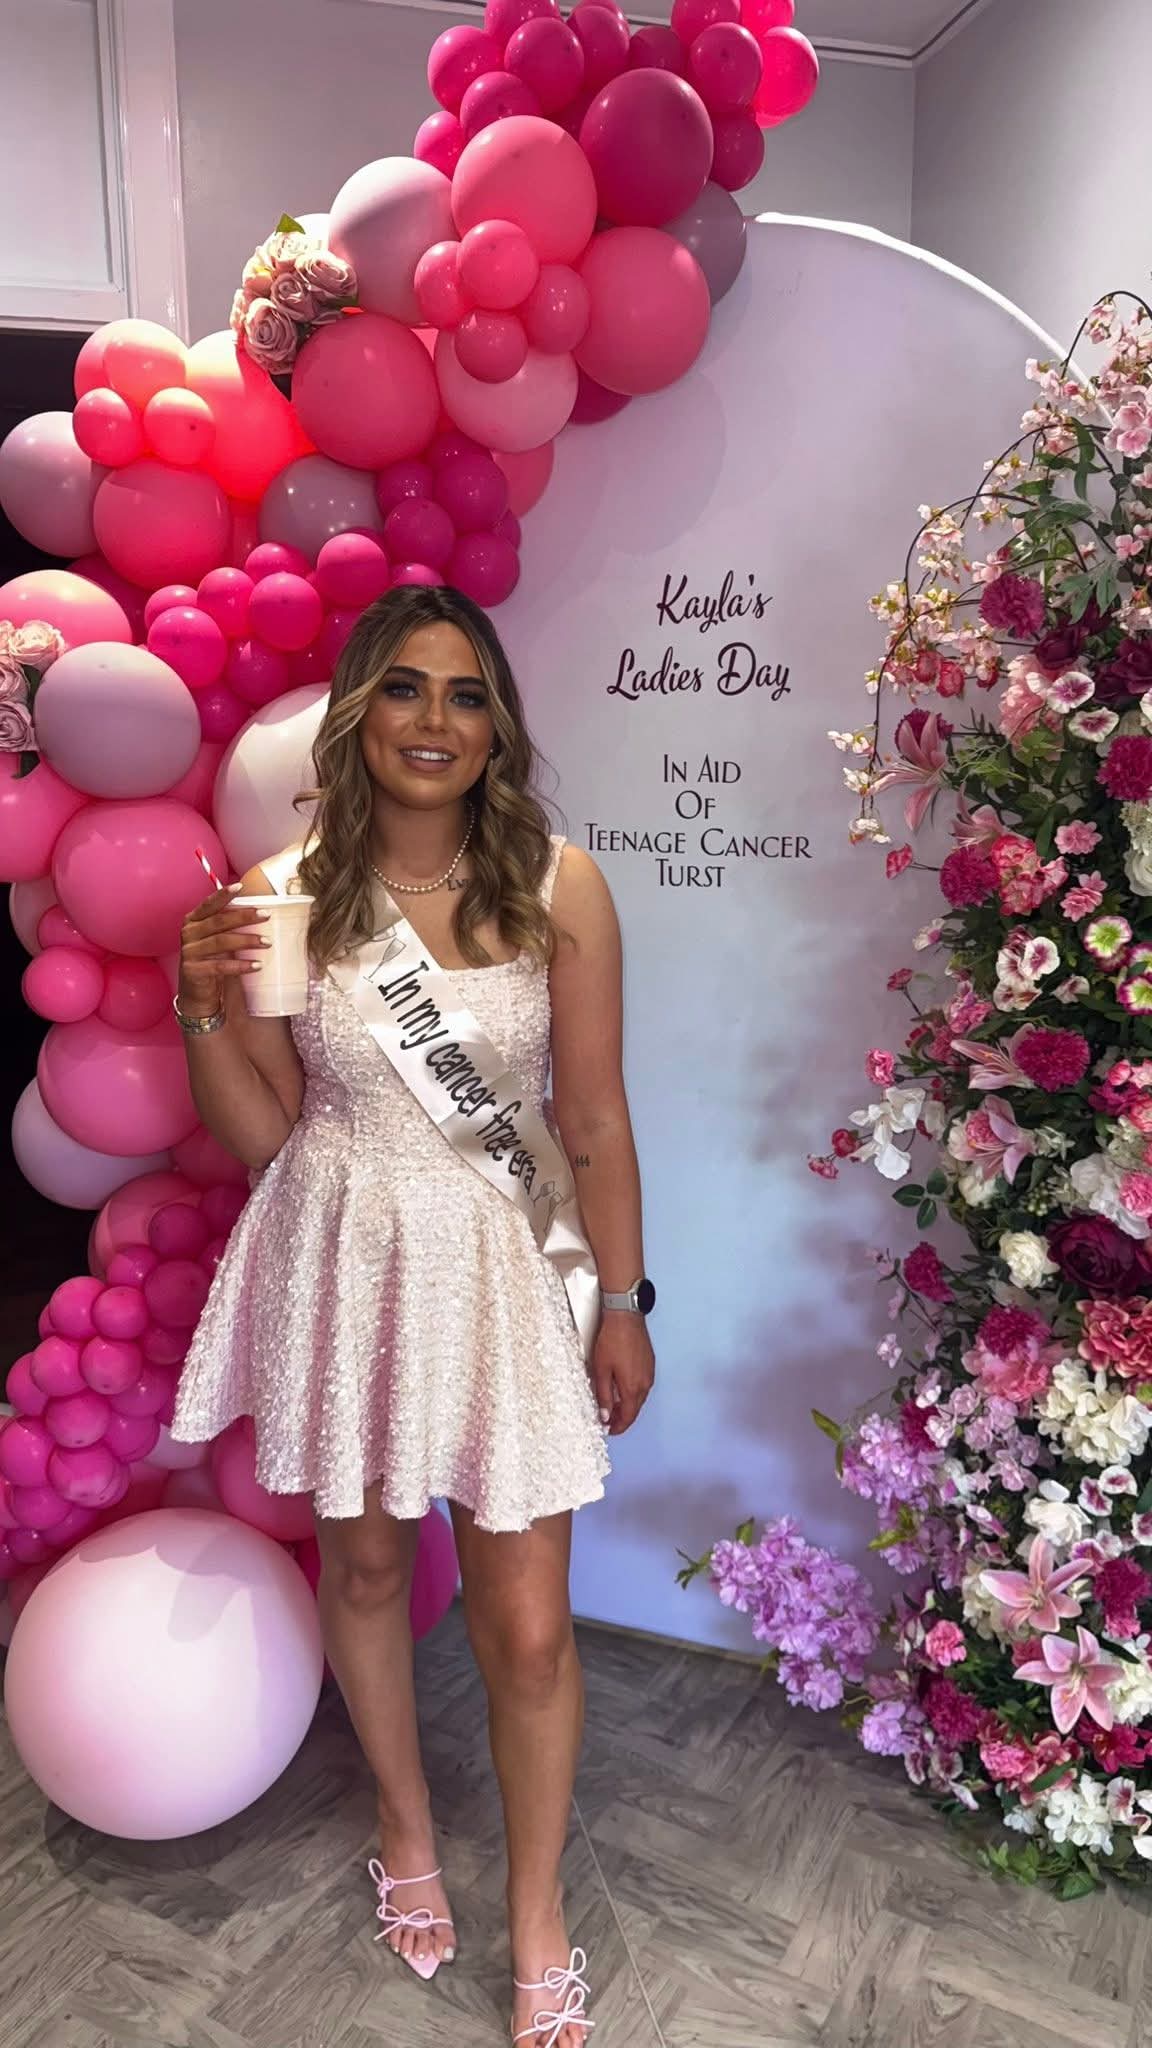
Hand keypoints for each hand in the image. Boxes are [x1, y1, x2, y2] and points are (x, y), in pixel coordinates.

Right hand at [179, 885, 267, 1014]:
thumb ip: (229, 926)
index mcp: (193, 921)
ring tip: (267, 943)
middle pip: (218, 921)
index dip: (223, 895)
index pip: (208, 904)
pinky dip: (241, 965)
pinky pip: (220, 966)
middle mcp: (188, 934)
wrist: (198, 995)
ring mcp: (189, 952)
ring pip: (221, 942)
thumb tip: (260, 911)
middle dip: (244, 917)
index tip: (240, 886)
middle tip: (266, 916)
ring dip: (246, 941)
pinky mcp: (193, 971)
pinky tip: (257, 965)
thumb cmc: (212, 962)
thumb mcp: (218, 941)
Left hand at [590, 1313, 654, 1435]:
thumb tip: (605, 1415)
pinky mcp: (649, 1364)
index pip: (628, 1417)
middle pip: (635, 1409)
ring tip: (612, 1405)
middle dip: (622, 1418)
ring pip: (639, 1398)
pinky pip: (642, 1385)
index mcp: (633, 1388)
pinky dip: (632, 1392)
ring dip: (628, 1405)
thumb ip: (604, 1395)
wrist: (625, 1317)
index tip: (609, 1430)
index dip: (618, 1427)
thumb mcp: (602, 1370)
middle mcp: (645, 1383)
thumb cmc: (612, 1340)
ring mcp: (649, 1373)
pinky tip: (621, 1388)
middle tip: (608, 1420)